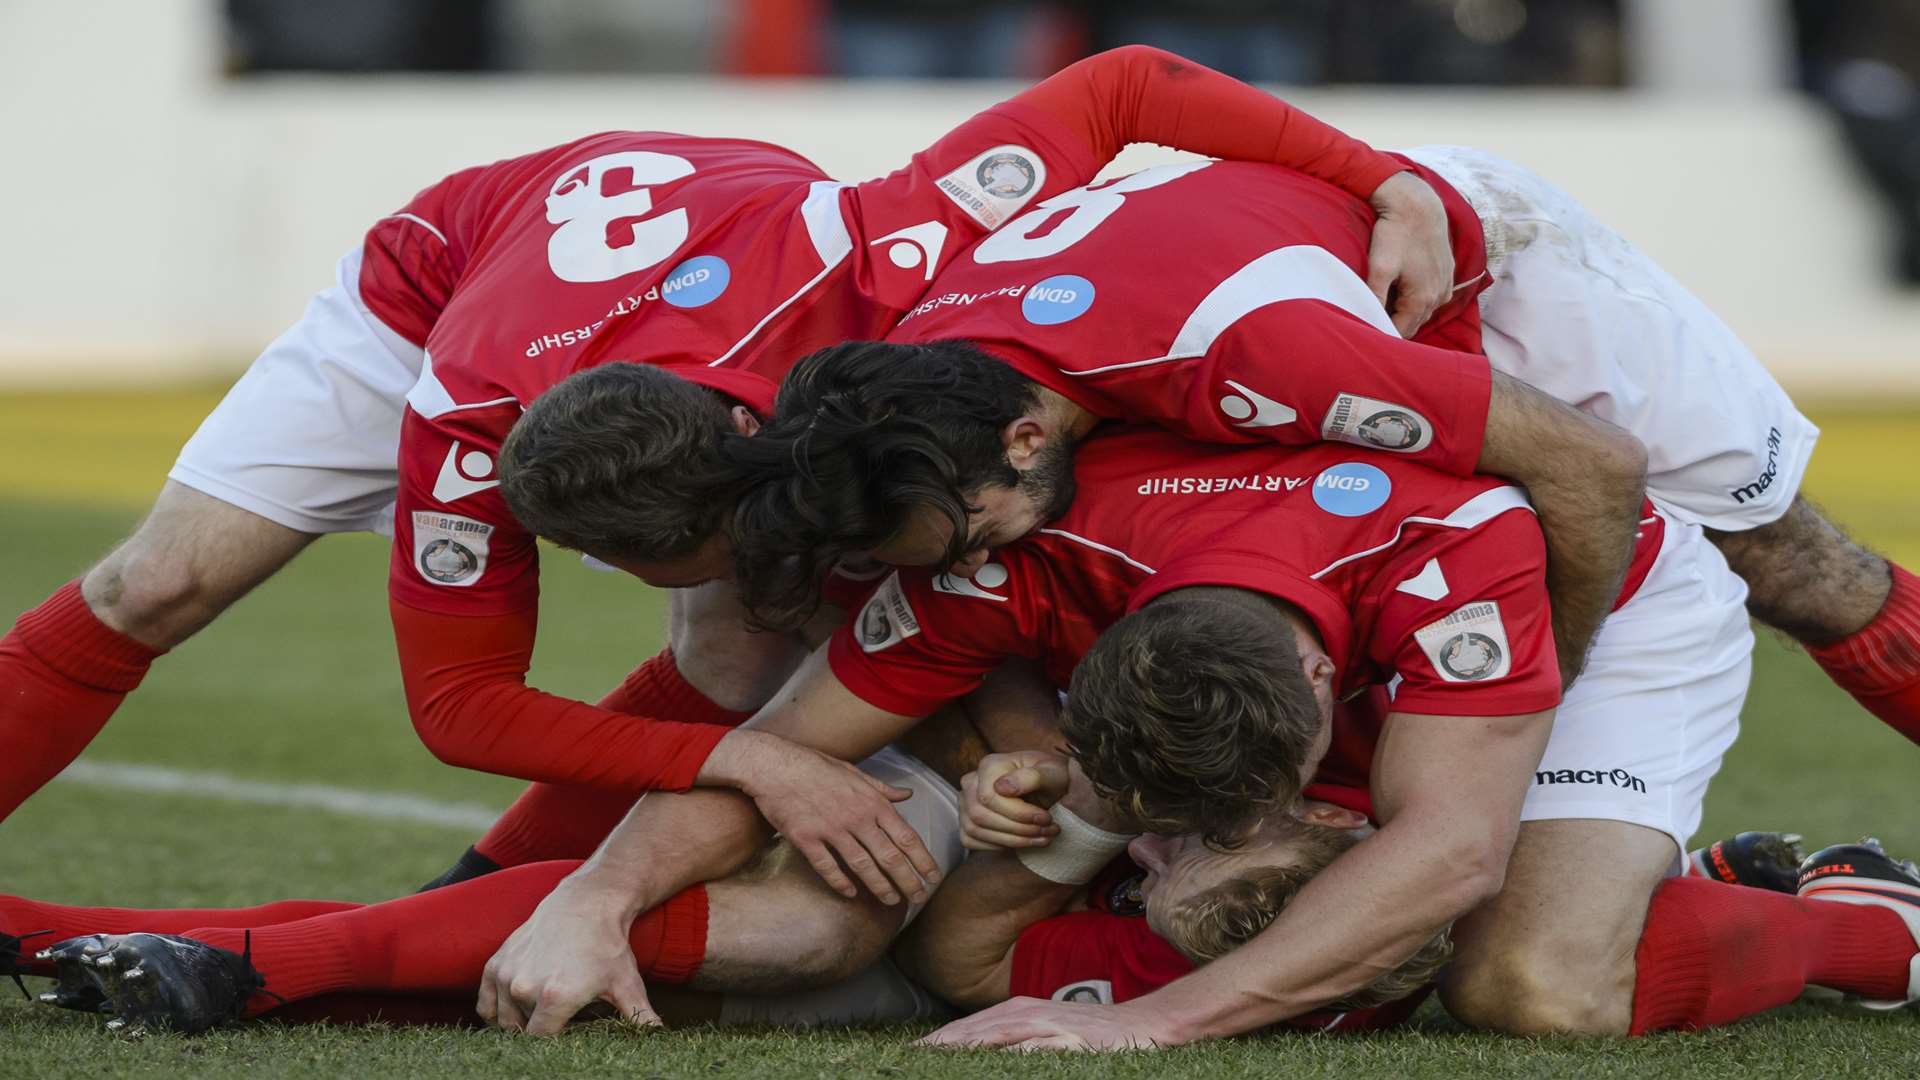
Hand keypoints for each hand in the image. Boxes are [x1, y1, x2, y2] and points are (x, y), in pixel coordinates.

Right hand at [476, 878, 657, 1035]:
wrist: (586, 902)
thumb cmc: (608, 945)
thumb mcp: (627, 983)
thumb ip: (641, 1017)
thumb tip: (660, 1037)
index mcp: (556, 998)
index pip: (543, 1043)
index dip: (556, 1042)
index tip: (569, 1031)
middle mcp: (525, 988)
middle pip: (524, 1032)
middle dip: (540, 1030)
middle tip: (561, 1016)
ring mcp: (506, 975)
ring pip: (505, 1020)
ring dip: (519, 1020)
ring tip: (543, 1007)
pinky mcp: (495, 964)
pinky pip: (484, 1004)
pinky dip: (495, 1009)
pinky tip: (514, 1006)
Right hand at [719, 731, 941, 904]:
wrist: (773, 765)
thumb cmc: (814, 766)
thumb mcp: (854, 772)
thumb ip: (883, 789)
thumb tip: (908, 794)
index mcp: (871, 801)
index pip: (906, 836)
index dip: (923, 859)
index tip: (934, 876)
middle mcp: (856, 817)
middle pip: (889, 856)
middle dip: (908, 880)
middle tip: (919, 897)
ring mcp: (831, 829)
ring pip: (862, 865)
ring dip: (880, 886)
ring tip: (891, 900)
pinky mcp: (806, 838)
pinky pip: (828, 867)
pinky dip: (840, 882)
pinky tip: (851, 893)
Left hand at [916, 997, 1177, 1050]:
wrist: (1144, 1025)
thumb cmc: (1092, 1035)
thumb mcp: (1048, 1034)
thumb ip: (1015, 1042)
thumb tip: (978, 1054)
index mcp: (1017, 1011)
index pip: (965, 1030)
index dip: (934, 1044)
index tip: (905, 1058)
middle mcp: (1025, 1014)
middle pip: (968, 1032)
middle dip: (935, 1049)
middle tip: (905, 1062)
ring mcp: (1044, 1025)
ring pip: (989, 1037)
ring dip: (958, 1048)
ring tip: (929, 1060)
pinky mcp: (1063, 1040)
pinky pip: (1026, 1048)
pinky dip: (1001, 1053)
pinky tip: (980, 1060)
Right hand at [960, 750, 1068, 850]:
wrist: (1049, 787)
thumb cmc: (1050, 777)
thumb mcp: (1052, 773)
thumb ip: (1031, 777)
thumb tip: (1002, 788)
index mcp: (989, 765)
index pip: (989, 797)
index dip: (1018, 813)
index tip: (1045, 818)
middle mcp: (971, 782)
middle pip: (980, 815)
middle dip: (1018, 829)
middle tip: (1047, 831)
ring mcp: (965, 803)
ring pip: (975, 830)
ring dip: (1012, 841)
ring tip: (1042, 837)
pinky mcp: (966, 822)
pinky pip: (972, 841)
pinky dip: (1000, 846)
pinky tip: (1024, 841)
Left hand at [1366, 171, 1454, 337]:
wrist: (1418, 205)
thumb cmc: (1395, 235)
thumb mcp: (1379, 268)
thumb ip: (1375, 299)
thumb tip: (1369, 324)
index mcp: (1422, 300)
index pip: (1401, 333)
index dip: (1382, 332)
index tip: (1365, 327)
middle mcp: (1439, 297)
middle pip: (1412, 324)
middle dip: (1393, 323)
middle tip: (1370, 313)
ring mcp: (1446, 286)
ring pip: (1422, 312)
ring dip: (1404, 311)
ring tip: (1384, 297)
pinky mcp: (1447, 276)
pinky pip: (1431, 298)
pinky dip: (1416, 299)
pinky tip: (1401, 286)